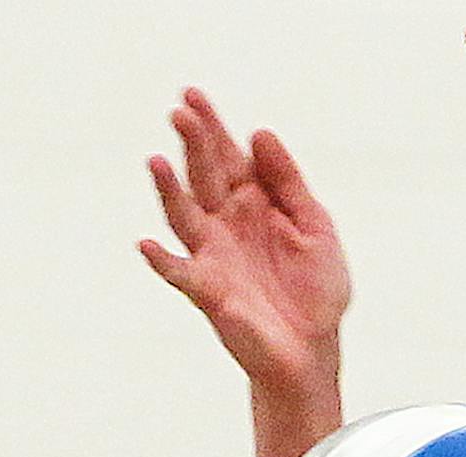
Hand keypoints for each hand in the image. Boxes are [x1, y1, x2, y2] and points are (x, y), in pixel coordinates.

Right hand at [139, 91, 348, 391]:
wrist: (312, 352)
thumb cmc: (315, 291)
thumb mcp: (316, 228)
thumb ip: (289, 183)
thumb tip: (260, 133)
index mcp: (253, 202)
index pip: (227, 155)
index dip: (210, 125)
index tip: (192, 95)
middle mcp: (225, 222)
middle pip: (203, 175)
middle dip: (192, 145)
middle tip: (180, 114)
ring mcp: (212, 254)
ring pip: (183, 214)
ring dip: (168, 190)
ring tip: (156, 162)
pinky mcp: (208, 290)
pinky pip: (179, 273)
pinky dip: (162, 261)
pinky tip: (148, 245)